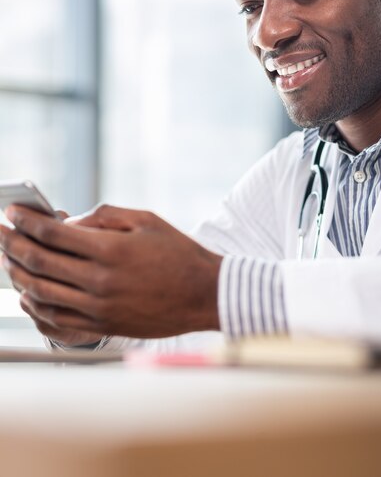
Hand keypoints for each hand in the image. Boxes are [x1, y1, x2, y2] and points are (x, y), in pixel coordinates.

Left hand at [0, 204, 221, 339]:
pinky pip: (56, 318)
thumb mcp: (145, 220)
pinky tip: (27, 292)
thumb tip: (68, 222)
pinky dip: (34, 305)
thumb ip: (103, 216)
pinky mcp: (102, 325)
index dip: (26, 220)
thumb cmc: (178, 253)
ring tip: (6, 259)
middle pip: (39, 262)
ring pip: (41, 291)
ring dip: (16, 273)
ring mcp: (99, 307)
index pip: (52, 233)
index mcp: (110, 249)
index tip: (12, 212)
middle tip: (0, 232)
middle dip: (11, 244)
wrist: (203, 295)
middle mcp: (100, 281)